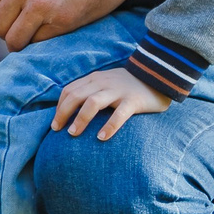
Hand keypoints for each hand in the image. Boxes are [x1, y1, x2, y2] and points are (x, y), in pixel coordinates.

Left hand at [0, 0, 162, 50]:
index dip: (3, 14)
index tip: (15, 18)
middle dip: (9, 33)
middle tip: (26, 32)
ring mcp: (40, 5)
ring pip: (15, 41)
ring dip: (25, 43)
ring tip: (40, 37)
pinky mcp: (63, 20)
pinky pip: (42, 42)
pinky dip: (48, 42)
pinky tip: (59, 31)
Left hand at [53, 66, 170, 140]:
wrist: (158, 75)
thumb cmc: (127, 85)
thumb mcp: (106, 83)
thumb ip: (91, 91)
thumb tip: (72, 110)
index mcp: (94, 79)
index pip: (69, 90)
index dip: (59, 107)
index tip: (55, 123)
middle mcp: (103, 83)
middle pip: (76, 96)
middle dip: (63, 113)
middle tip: (57, 130)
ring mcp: (118, 91)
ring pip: (93, 103)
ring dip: (80, 119)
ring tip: (73, 134)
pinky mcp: (133, 101)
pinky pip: (119, 114)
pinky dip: (109, 126)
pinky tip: (102, 138)